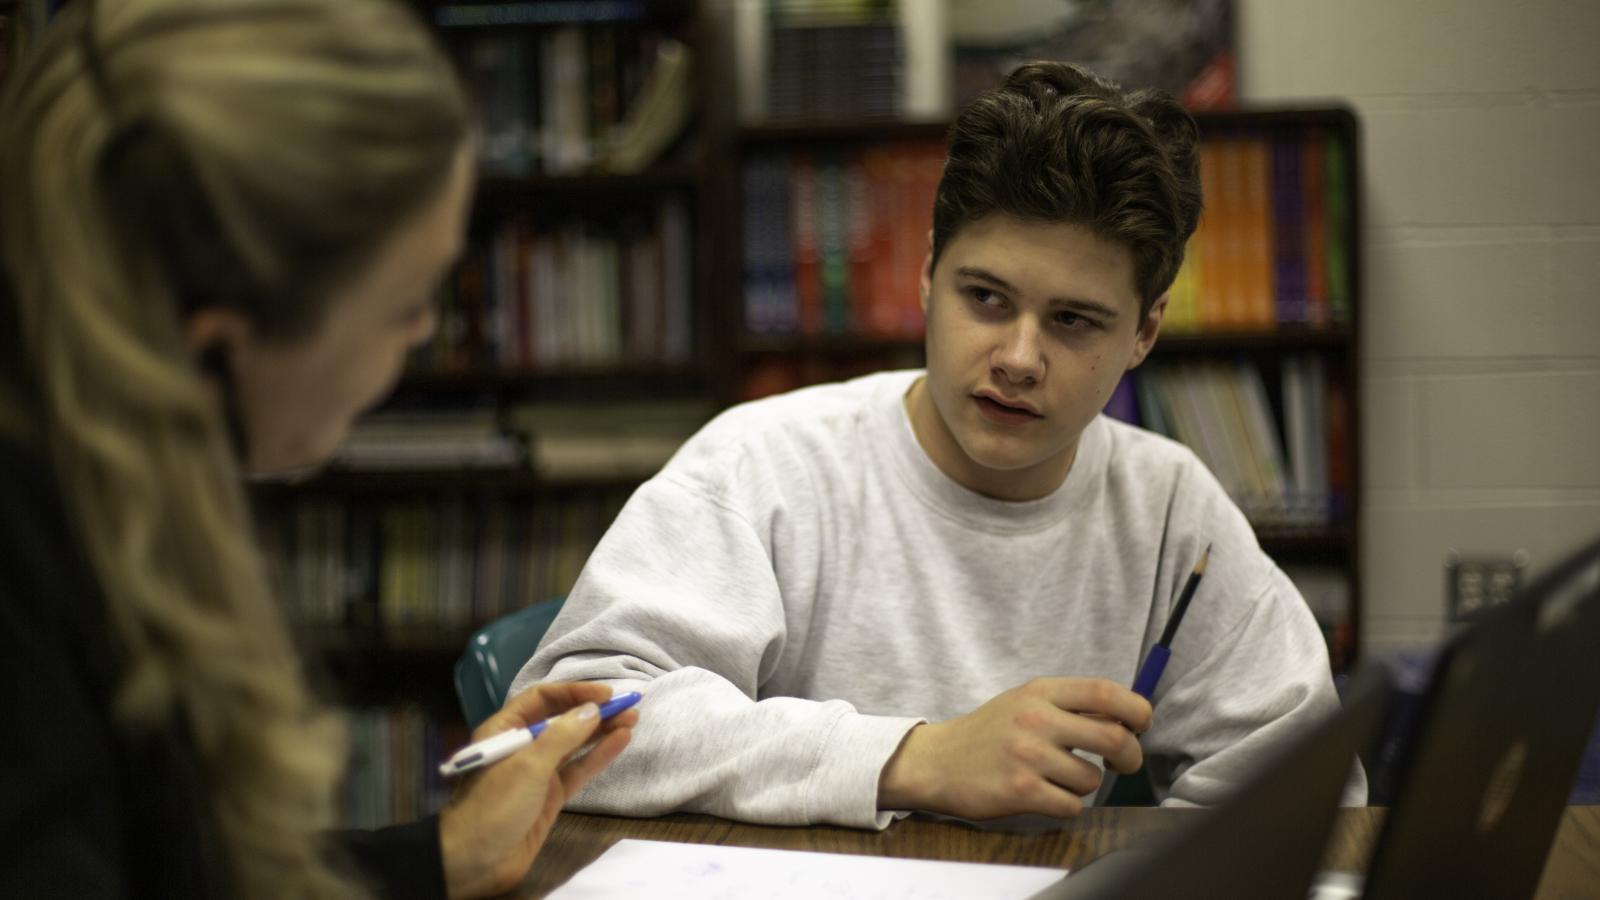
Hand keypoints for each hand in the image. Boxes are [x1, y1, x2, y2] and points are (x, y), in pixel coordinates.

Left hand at [437, 682, 637, 898]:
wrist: (476, 860)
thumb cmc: (495, 805)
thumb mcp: (528, 766)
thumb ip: (562, 736)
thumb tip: (593, 710)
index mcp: (505, 729)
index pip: (542, 698)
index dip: (574, 692)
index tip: (605, 693)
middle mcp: (523, 745)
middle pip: (562, 719)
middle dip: (593, 710)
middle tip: (628, 704)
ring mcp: (538, 771)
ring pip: (575, 743)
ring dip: (602, 731)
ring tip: (632, 718)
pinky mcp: (551, 795)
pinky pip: (579, 768)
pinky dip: (599, 755)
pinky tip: (620, 741)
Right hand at [877, 677, 1151, 819]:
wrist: (937, 761)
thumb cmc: (989, 733)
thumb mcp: (1025, 702)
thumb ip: (1070, 705)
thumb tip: (1127, 719)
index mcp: (1041, 691)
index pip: (1106, 692)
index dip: (1136, 710)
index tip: (1140, 725)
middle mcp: (1035, 719)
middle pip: (1113, 737)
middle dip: (1130, 756)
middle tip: (1123, 763)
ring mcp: (1028, 755)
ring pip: (1092, 778)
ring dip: (1085, 784)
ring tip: (1059, 778)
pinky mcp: (1021, 791)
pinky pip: (1072, 805)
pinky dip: (1066, 804)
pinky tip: (1045, 794)